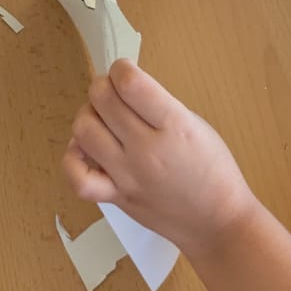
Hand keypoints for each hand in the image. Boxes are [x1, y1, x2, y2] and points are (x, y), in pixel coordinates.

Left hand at [64, 61, 258, 258]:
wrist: (217, 222)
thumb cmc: (213, 168)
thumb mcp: (194, 123)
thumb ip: (158, 105)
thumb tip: (123, 89)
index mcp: (174, 126)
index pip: (130, 84)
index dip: (121, 68)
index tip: (125, 71)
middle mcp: (146, 150)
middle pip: (102, 100)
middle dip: (103, 86)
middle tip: (113, 92)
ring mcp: (127, 176)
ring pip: (83, 130)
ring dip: (89, 115)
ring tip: (103, 120)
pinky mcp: (116, 197)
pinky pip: (78, 177)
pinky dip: (74, 158)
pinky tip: (87, 149)